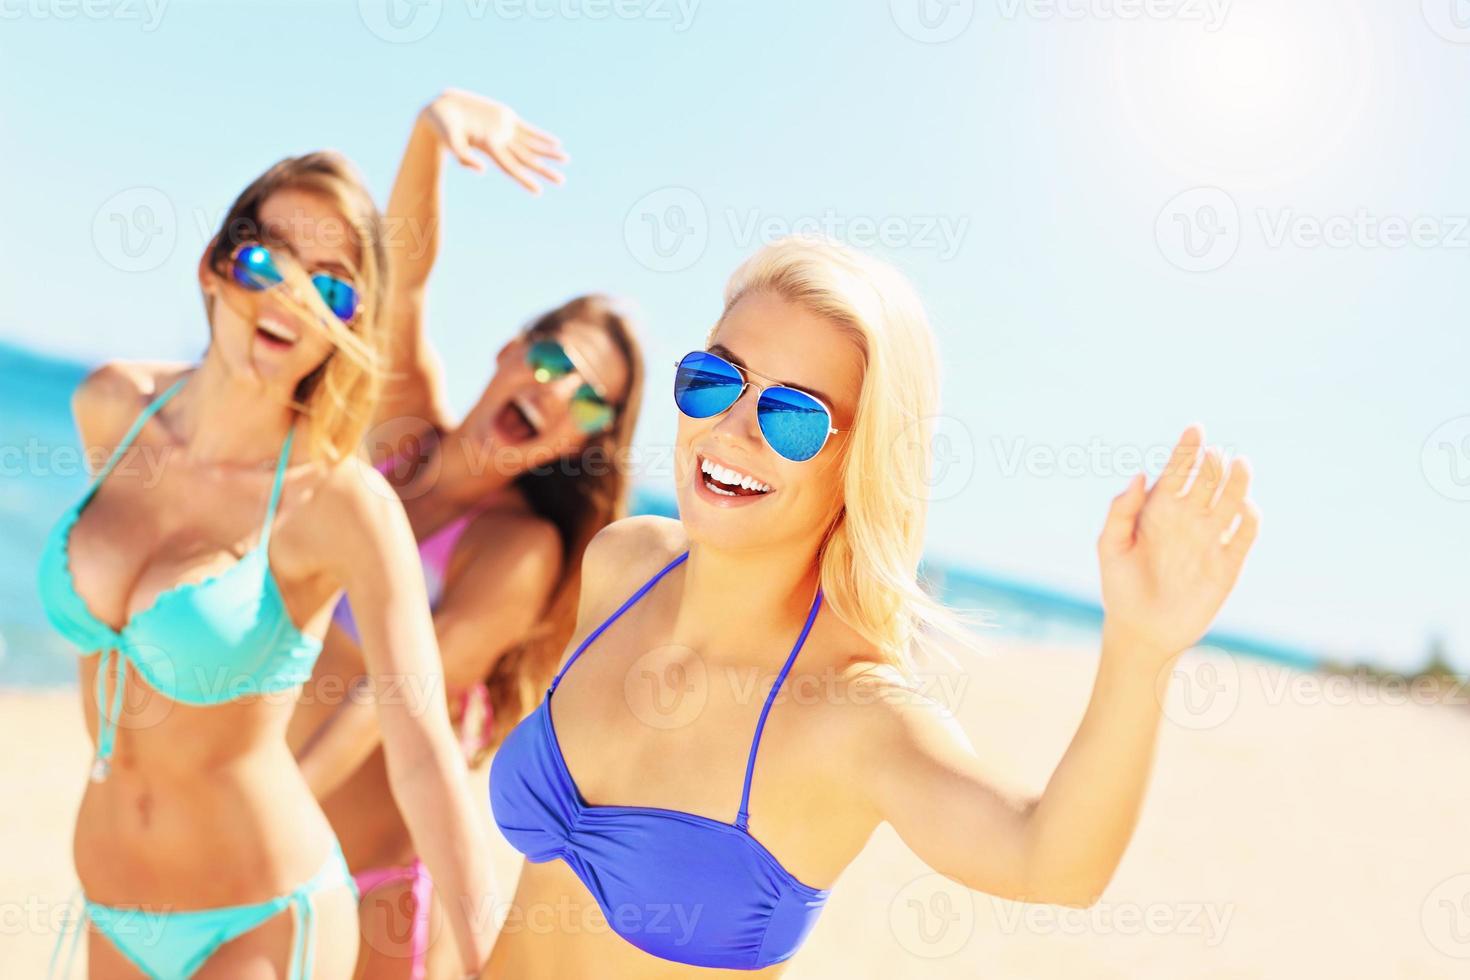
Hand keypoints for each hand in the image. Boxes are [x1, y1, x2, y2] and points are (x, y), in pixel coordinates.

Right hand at [421, 88, 567, 193]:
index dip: (524, 179)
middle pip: (527, 160)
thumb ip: (464, 157)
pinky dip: (542, 136)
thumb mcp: (451, 142)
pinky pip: (529, 130)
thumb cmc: (443, 128)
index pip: (511, 168)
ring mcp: (505, 131)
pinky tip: (555, 143)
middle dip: (544, 170)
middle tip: (561, 182)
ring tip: (566, 159)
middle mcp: (501, 144)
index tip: (538, 191)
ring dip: (548, 153)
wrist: (442, 111)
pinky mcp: (506, 118)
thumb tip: (482, 170)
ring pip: (532, 145)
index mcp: (490, 149)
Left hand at [1096, 425, 1260, 661]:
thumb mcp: (1110, 546)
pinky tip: (1244, 507)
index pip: (1178, 470)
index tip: (1195, 429)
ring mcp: (1210, 538)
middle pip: (1208, 480)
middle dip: (1214, 463)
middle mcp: (1188, 518)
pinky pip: (1245, 534)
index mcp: (1159, 509)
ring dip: (1238, 482)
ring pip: (1231, 500)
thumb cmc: (1120, 586)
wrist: (1140, 630)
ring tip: (1240, 463)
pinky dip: (1249, 518)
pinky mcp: (1228, 563)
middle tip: (1215, 454)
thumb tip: (1139, 474)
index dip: (1188, 448)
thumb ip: (1120, 510)